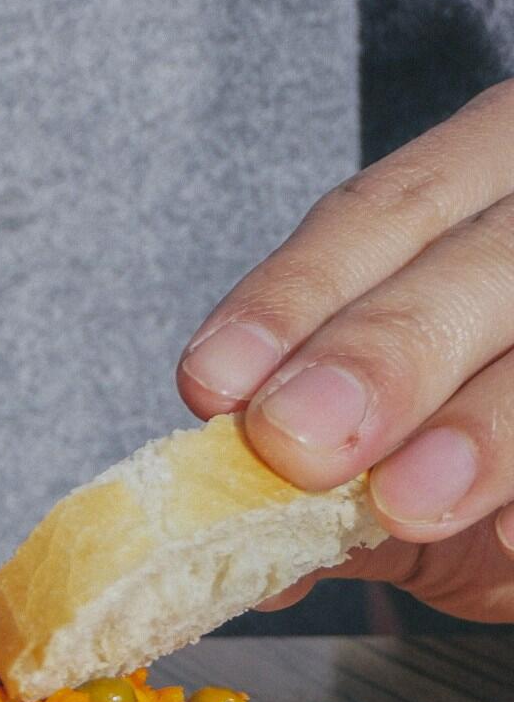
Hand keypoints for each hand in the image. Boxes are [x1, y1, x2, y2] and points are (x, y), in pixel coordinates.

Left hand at [176, 82, 513, 621]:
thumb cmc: (494, 405)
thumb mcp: (411, 424)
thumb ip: (326, 469)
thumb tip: (224, 532)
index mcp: (490, 169)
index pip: (380, 213)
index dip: (294, 297)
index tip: (214, 382)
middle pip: (481, 264)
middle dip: (384, 355)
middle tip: (302, 445)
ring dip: (485, 425)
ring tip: (410, 499)